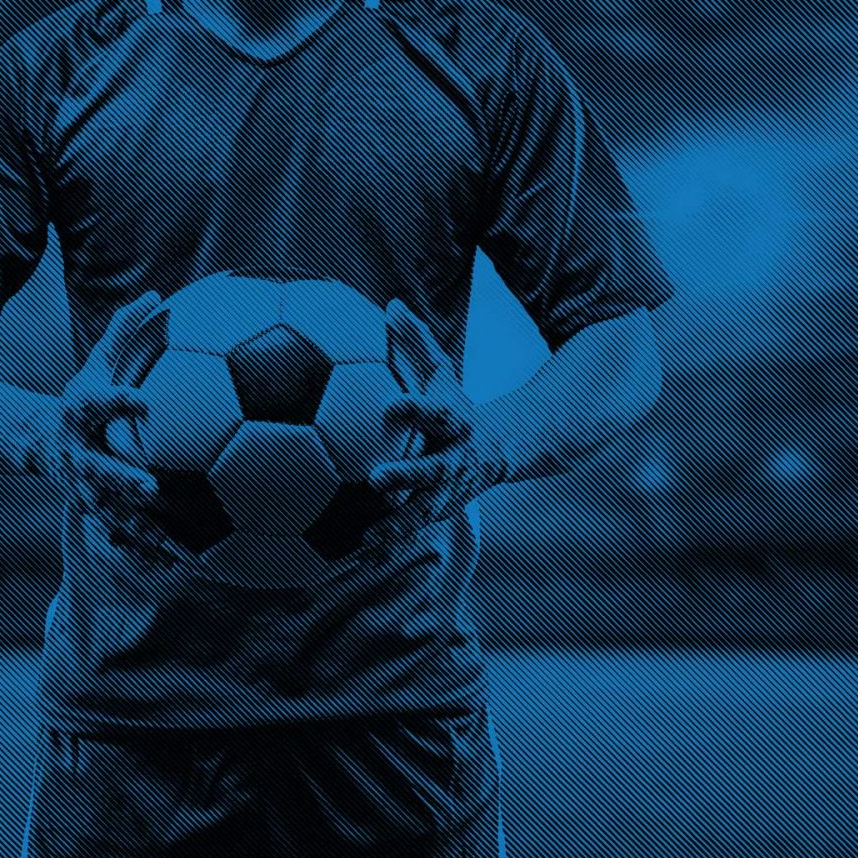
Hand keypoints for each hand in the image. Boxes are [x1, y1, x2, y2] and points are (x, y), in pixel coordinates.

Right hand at [42, 292, 169, 555]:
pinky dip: (149, 549)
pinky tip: (183, 564)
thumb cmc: (83, 398)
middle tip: (151, 488)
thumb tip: (158, 292)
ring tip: (169, 545)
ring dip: (137, 528)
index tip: (142, 402)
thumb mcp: (97, 363)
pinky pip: (124, 533)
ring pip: (110, 512)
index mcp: (81, 413)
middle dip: (122, 480)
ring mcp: (85, 487)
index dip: (117, 403)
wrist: (41, 442)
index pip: (97, 405)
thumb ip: (125, 331)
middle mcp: (79, 454)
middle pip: (99, 469)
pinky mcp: (97, 511)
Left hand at [365, 300, 507, 543]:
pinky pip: (411, 530)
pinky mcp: (438, 512)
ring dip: (397, 524)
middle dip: (408, 476)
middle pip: (433, 469)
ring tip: (370, 536)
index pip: (435, 413)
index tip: (393, 406)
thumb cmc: (455, 407)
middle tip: (377, 479)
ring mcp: (449, 491)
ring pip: (424, 510)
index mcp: (453, 423)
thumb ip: (417, 342)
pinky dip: (388, 542)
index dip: (415, 409)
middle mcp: (454, 460)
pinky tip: (358, 554)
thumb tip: (391, 303)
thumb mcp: (442, 374)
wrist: (499, 450)